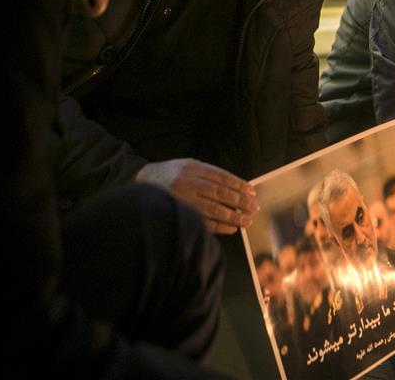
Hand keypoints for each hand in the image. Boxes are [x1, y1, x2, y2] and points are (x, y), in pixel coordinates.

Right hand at [135, 158, 257, 233]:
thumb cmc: (171, 173)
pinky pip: (202, 222)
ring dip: (232, 216)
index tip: (252, 193)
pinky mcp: (178, 213)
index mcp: (192, 168)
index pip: (221, 177)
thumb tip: (237, 187)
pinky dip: (219, 226)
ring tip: (247, 221)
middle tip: (254, 208)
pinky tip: (231, 228)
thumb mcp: (188, 165)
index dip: (239, 185)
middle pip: (220, 193)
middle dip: (239, 202)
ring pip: (213, 209)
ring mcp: (182, 199)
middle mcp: (187, 183)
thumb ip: (209, 174)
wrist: (140, 182)